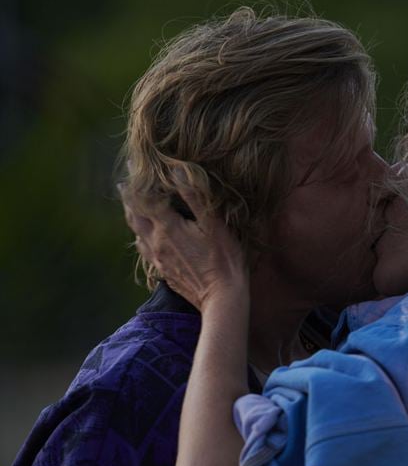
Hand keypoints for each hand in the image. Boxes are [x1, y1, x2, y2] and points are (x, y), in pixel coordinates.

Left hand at [121, 170, 246, 310]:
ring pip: (137, 234)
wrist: (221, 299)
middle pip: (134, 216)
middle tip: (124, 186)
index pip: (144, 198)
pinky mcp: (163, 272)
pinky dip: (140, 238)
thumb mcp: (214, 225)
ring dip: (132, 218)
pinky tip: (142, 239)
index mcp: (167, 227)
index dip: (136, 182)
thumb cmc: (224, 260)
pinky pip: (144, 250)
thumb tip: (176, 170)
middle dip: (128, 199)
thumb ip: (194, 196)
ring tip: (131, 208)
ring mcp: (158, 259)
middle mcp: (156, 242)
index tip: (131, 167)